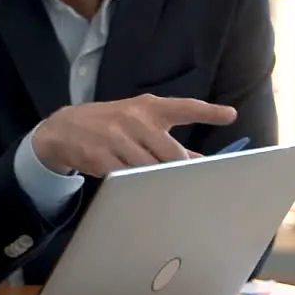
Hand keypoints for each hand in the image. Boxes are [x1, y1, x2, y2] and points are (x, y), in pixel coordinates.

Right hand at [32, 94, 235, 176]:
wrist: (64, 129)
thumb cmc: (109, 124)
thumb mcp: (137, 123)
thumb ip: (167, 139)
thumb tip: (200, 160)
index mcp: (147, 108)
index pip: (183, 107)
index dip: (208, 111)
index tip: (230, 115)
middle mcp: (134, 119)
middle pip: (171, 153)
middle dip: (180, 170)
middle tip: (187, 182)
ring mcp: (116, 137)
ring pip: (150, 169)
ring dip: (157, 181)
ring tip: (161, 187)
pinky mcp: (101, 157)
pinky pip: (127, 178)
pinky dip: (135, 185)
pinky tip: (134, 186)